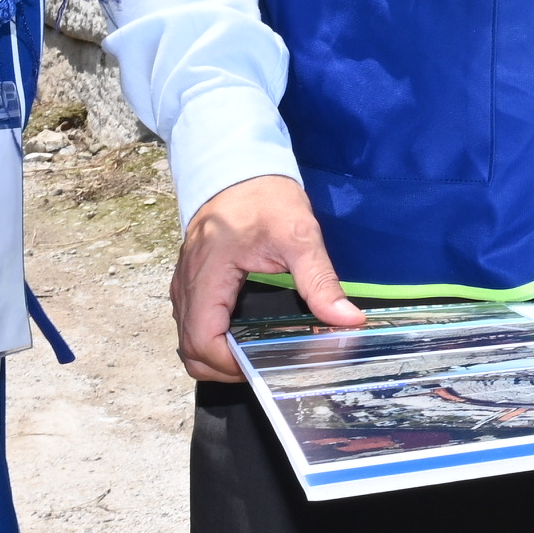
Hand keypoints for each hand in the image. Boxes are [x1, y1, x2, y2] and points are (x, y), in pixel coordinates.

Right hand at [175, 172, 357, 382]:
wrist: (240, 165)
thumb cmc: (264, 195)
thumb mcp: (299, 234)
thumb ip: (320, 280)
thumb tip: (348, 319)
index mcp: (207, 274)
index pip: (201, 340)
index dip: (229, 364)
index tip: (263, 365)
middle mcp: (187, 283)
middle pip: (189, 349)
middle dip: (223, 368)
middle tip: (263, 366)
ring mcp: (185, 283)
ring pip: (188, 339)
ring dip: (216, 356)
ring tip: (256, 354)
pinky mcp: (192, 281)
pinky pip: (194, 322)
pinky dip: (213, 338)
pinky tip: (244, 335)